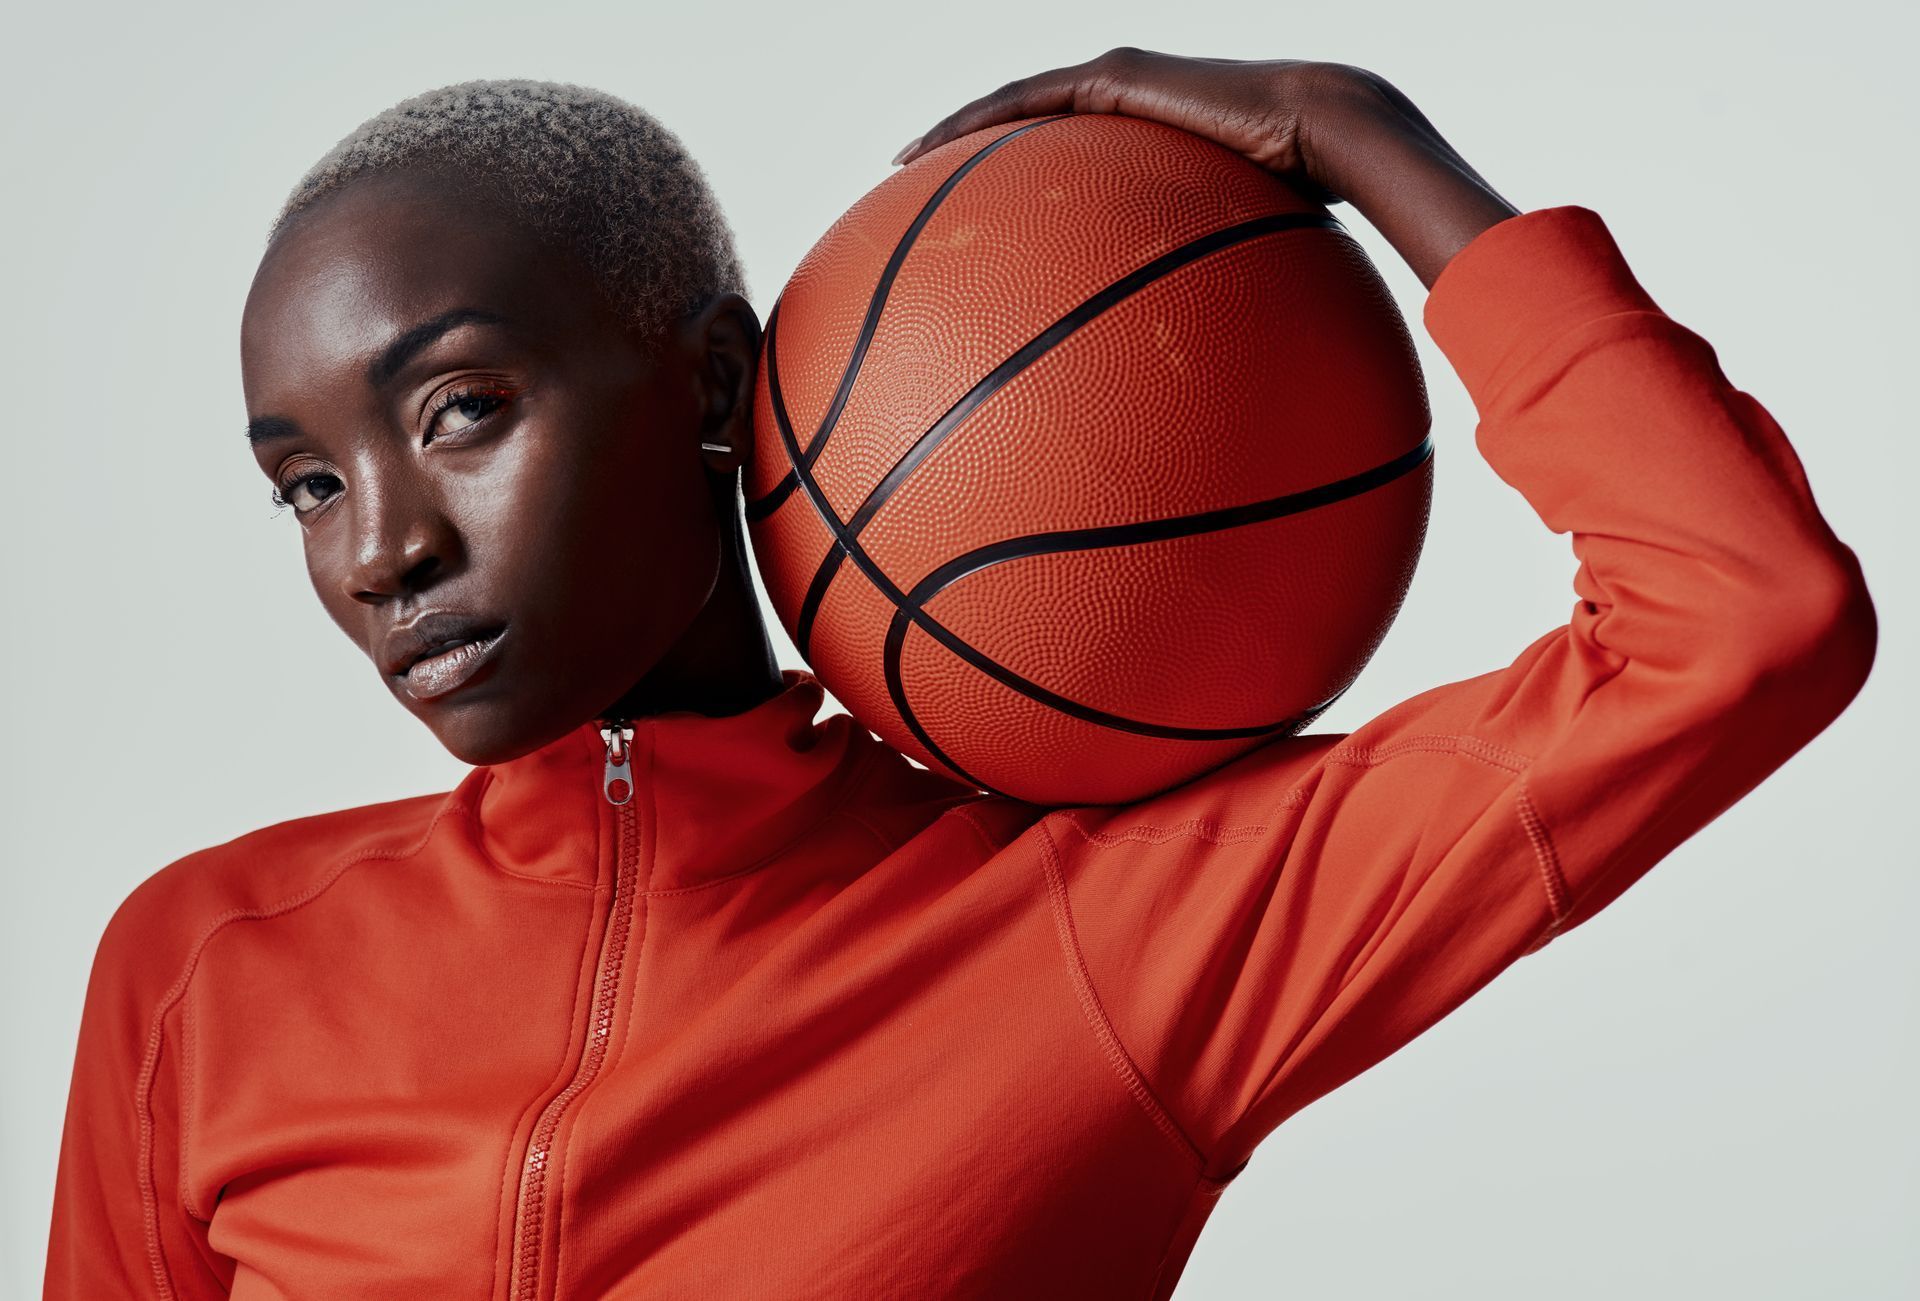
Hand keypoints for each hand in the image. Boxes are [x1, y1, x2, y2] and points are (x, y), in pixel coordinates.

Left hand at [891, 49, 1520, 288]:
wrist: (1332, 139)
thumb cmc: (1306, 217)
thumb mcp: (1244, 287)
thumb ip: (1210, 331)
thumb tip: (1209, 430)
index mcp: (1154, 160)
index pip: (1072, 178)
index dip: (1018, 204)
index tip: (973, 248)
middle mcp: (1129, 119)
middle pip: (1030, 138)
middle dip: (968, 167)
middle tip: (913, 205)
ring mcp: (1120, 90)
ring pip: (1015, 108)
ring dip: (955, 132)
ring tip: (902, 164)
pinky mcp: (1116, 76)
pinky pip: (1026, 99)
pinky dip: (976, 119)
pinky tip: (929, 152)